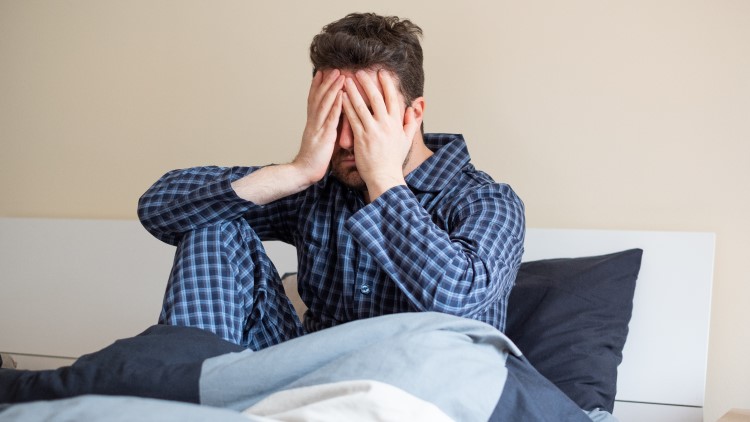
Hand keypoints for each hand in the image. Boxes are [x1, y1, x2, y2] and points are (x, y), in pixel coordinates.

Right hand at [293, 69, 344, 183]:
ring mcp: (318, 128)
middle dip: (326, 82)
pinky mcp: (324, 136)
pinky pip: (331, 119)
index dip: (317, 85)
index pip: (313, 100)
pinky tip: (341, 96)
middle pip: (318, 97)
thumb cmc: (313, 160)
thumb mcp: (320, 141)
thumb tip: (334, 125)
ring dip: (332, 88)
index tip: (322, 72)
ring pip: (324, 104)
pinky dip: (336, 106)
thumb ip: (326, 130)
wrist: (302, 172)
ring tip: (340, 75)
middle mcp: (313, 122)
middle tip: (333, 68)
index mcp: (312, 123)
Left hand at [341, 69, 420, 197]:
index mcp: (397, 123)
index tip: (381, 73)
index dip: (387, 84)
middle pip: (377, 98)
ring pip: (362, 106)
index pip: (393, 98)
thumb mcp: (406, 141)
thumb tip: (412, 109)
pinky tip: (340, 97)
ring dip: (353, 91)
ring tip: (346, 80)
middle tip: (360, 71)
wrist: (384, 177)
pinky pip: (352, 118)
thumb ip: (410, 124)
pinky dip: (346, 106)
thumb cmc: (393, 160)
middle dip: (368, 82)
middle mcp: (386, 125)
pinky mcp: (361, 138)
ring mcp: (373, 131)